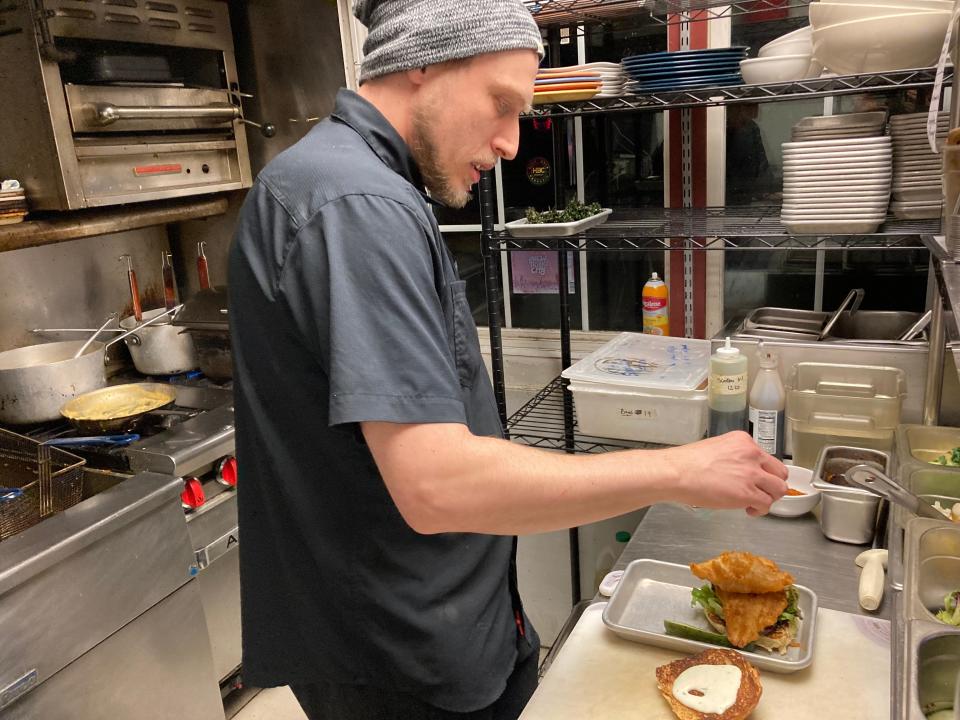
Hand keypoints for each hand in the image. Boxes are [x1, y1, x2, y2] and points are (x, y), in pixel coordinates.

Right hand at [663, 431, 787, 515]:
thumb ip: (732, 456)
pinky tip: (748, 510)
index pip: (766, 457)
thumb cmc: (686, 463)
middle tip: (760, 492)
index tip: (753, 479)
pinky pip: (766, 504)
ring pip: (779, 489)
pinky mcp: (748, 493)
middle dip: (772, 484)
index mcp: (743, 441)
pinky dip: (760, 509)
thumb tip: (736, 471)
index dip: (762, 471)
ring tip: (755, 503)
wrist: (677, 472)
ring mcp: (752, 474)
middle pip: (780, 472)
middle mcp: (752, 454)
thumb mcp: (715, 448)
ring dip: (769, 498)